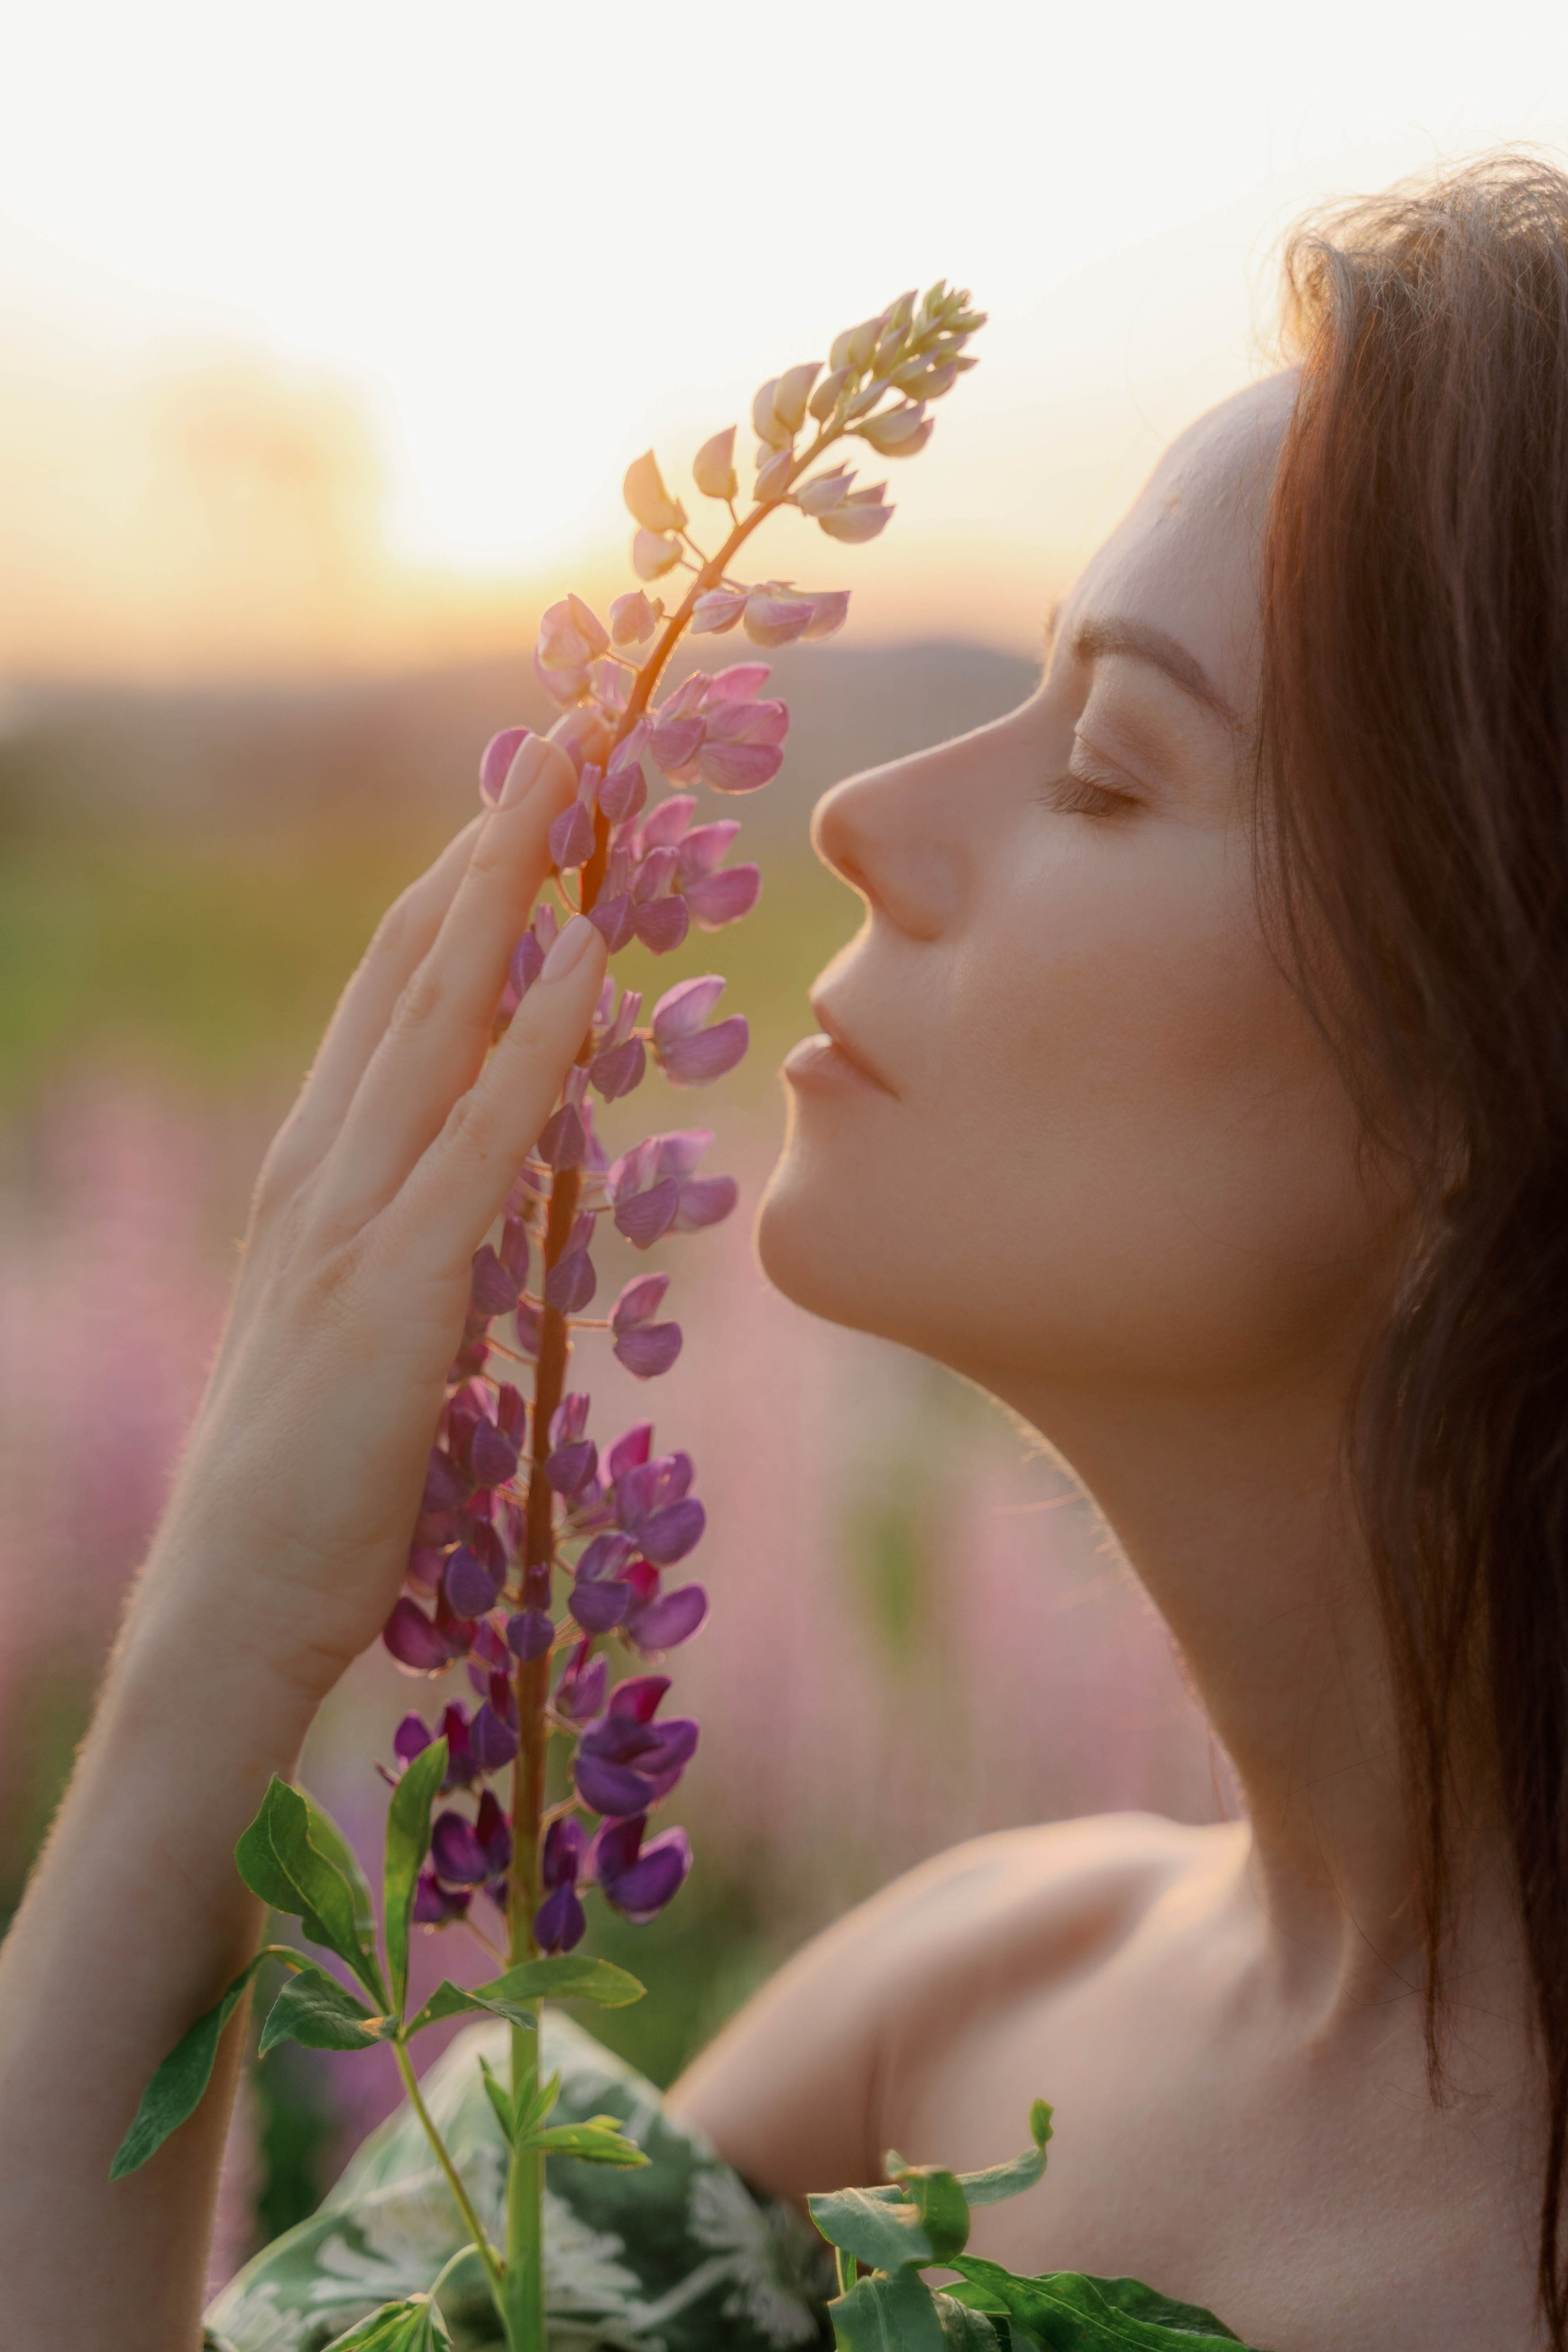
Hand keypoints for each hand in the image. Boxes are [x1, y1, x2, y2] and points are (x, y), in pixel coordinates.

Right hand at [131, 728, 606, 1711]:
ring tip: (576, 786)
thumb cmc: (319, 1481)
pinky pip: (476, 1139)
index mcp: (324, 1169)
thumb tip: (505, 1182)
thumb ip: (430, 1240)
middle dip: (489, 847)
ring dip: (508, 894)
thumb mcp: (382, 1325)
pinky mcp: (393, 1285)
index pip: (397, 995)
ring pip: (435, 1017)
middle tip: (566, 737)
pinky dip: (532, 1042)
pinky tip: (582, 960)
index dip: (463, 892)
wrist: (236, 1601)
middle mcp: (326, 1162)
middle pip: (411, 966)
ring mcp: (352, 1216)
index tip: (533, 810)